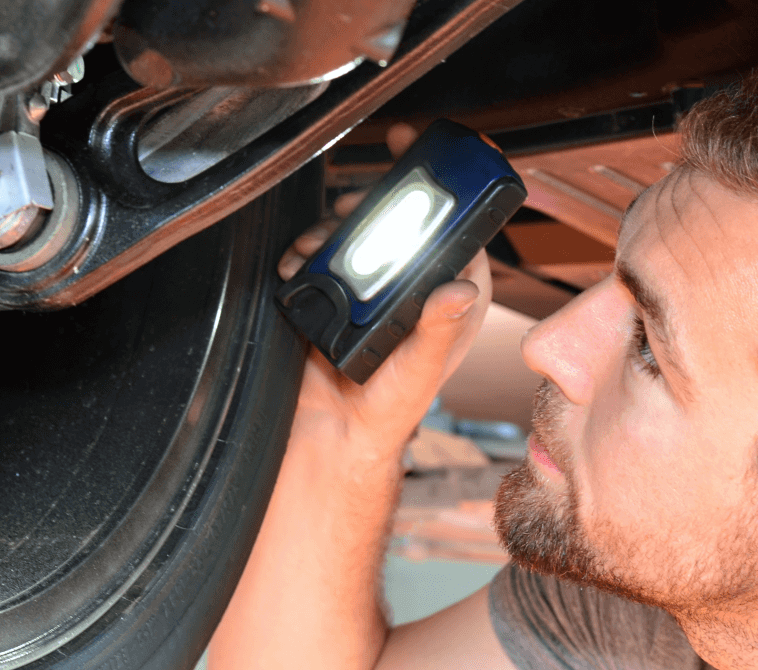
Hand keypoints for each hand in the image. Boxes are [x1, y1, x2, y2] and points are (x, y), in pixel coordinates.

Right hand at [279, 123, 494, 445]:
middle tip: (355, 203)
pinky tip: (298, 260)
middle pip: (404, 216)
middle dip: (376, 199)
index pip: (459, 225)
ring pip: (360, 228)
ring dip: (333, 225)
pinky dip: (307, 248)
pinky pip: (325, 251)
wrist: (337, 429)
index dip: (448, 185)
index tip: (426, 153)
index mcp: (451, 293)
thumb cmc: (391, 405)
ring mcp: (376, 284)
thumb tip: (459, 288)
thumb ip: (439, 328)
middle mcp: (417, 282)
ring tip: (317, 243)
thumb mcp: (422, 366)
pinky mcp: (339, 290)